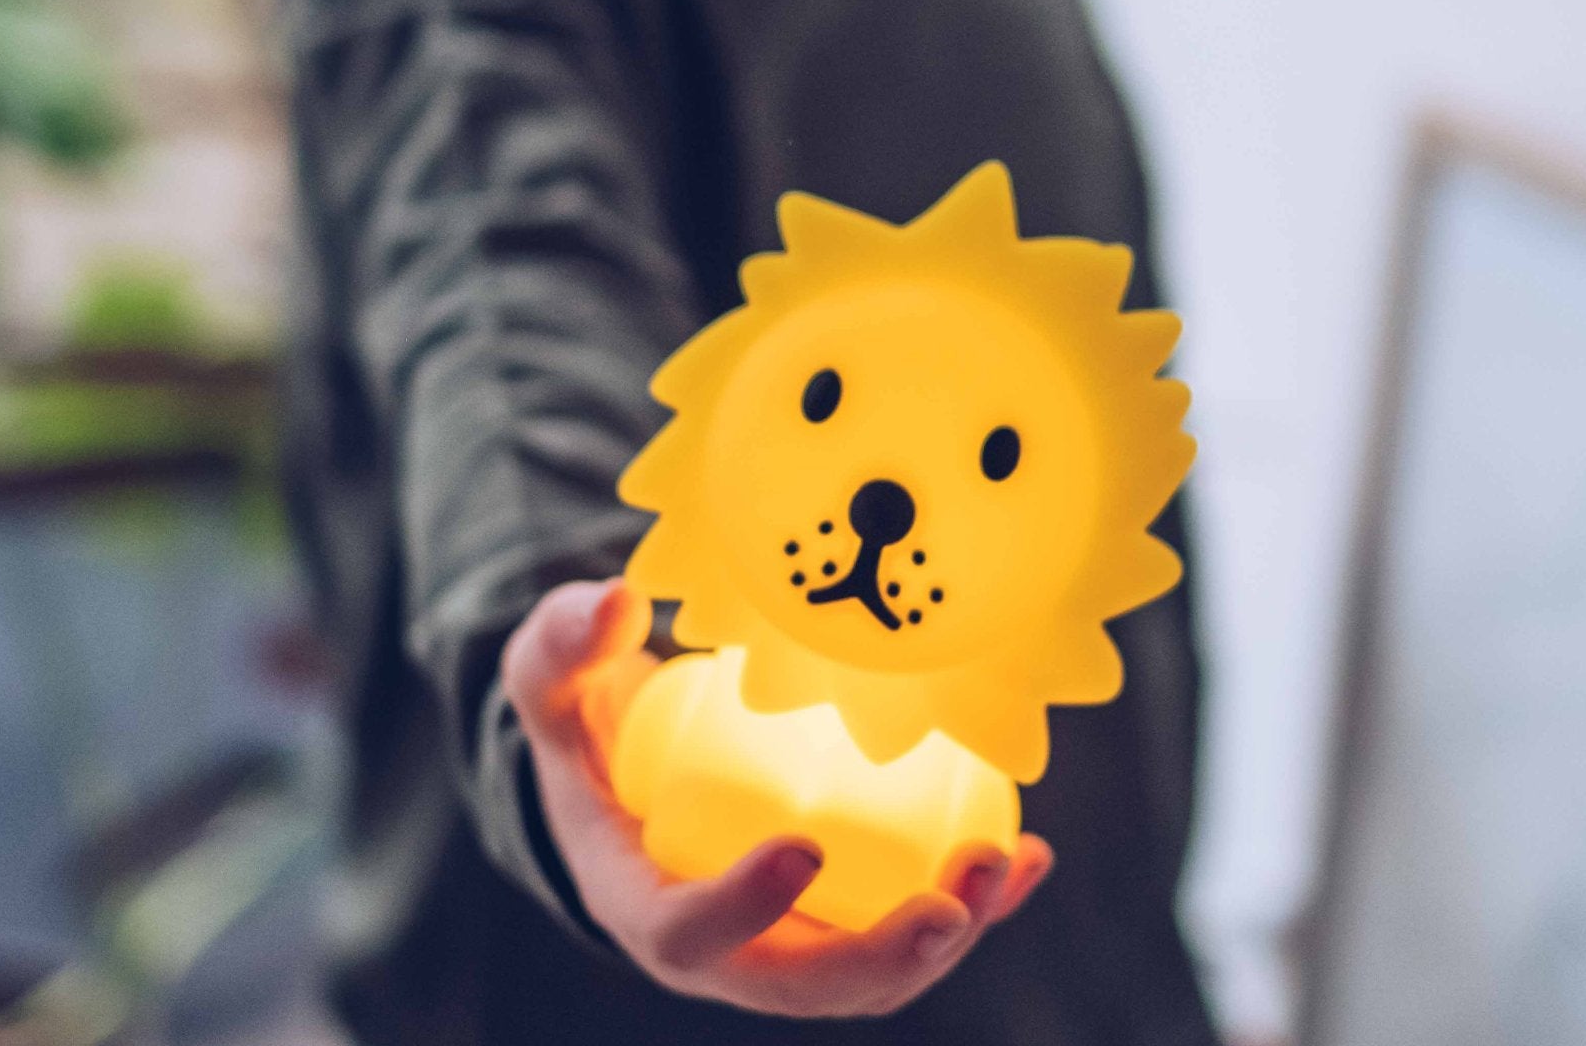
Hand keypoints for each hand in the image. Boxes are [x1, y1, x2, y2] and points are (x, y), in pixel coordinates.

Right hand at [502, 578, 1054, 1017]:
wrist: (626, 759)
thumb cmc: (588, 714)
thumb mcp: (555, 676)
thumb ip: (565, 642)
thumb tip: (616, 603)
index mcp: (639, 899)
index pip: (686, 932)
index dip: (742, 906)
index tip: (803, 846)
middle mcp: (719, 946)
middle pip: (799, 983)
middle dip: (879, 956)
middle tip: (951, 901)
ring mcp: (786, 936)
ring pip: (867, 971)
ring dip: (944, 934)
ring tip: (1002, 866)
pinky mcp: (839, 912)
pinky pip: (907, 921)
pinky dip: (974, 903)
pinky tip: (1029, 858)